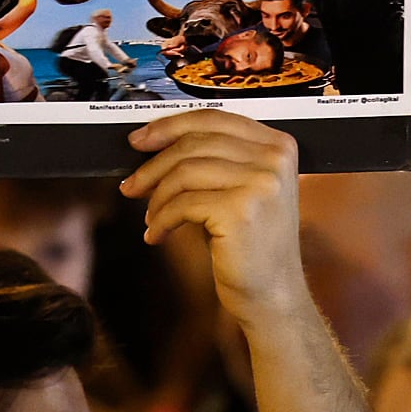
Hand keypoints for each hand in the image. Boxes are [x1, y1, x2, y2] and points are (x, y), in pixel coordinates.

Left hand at [122, 110, 307, 329]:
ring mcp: (261, 183)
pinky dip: (162, 219)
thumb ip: (216, 158)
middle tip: (132, 184)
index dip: (170, 126)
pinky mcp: (241, 210)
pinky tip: (157, 234)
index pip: (213, 118)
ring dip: (157, 196)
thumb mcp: (243, 189)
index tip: (141, 140)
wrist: (272, 293)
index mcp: (278, 144)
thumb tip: (155, 140)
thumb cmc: (252, 243)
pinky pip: (183, 204)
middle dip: (153, 164)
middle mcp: (274, 158)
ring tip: (150, 216)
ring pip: (185, 171)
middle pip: (194, 142)